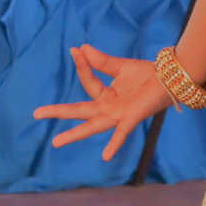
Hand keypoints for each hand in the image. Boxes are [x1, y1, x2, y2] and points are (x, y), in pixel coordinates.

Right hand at [33, 44, 174, 160]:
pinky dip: (114, 144)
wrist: (170, 79)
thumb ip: (101, 62)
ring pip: (92, 125)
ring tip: (56, 142)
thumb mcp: (121, 67)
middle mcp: (109, 107)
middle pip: (79, 111)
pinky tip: (106, 157)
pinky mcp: (132, 118)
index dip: (82, 66)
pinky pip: (121, 133)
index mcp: (106, 95)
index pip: (88, 82)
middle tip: (36, 113)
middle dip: (58, 112)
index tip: (76, 51)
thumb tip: (80, 49)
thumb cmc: (147, 75)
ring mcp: (118, 115)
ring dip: (75, 134)